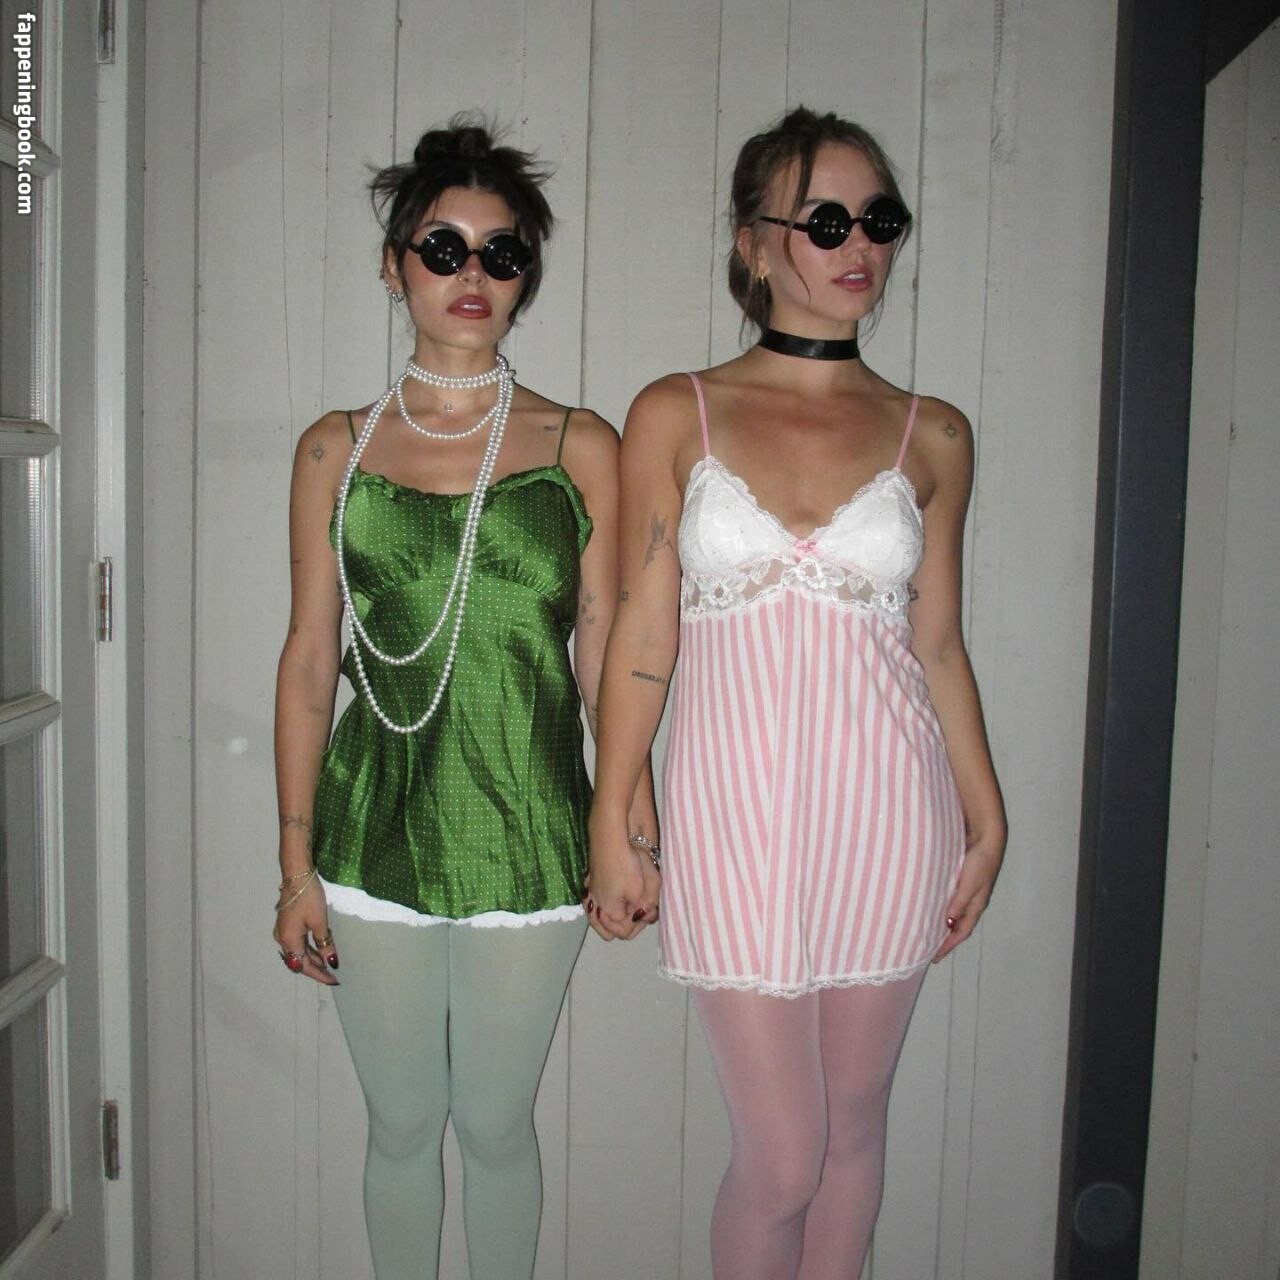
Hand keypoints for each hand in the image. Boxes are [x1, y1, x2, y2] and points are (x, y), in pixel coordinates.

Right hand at [272, 874, 339, 984]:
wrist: (297, 876)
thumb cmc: (308, 898)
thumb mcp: (320, 922)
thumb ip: (325, 943)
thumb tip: (332, 962)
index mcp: (289, 940)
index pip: (304, 965)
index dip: (319, 974)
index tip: (333, 980)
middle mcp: (282, 939)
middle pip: (299, 960)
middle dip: (316, 968)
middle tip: (333, 975)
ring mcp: (283, 932)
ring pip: (299, 952)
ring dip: (313, 958)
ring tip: (329, 964)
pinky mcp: (287, 925)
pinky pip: (298, 943)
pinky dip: (310, 948)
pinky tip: (321, 950)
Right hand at [584, 827, 659, 941]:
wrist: (609, 838)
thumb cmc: (626, 865)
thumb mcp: (641, 891)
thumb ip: (641, 910)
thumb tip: (641, 918)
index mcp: (608, 912)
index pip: (623, 932)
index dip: (638, 925)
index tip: (647, 912)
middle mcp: (595, 906)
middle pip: (608, 931)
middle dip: (625, 925)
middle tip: (639, 912)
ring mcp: (590, 894)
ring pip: (599, 919)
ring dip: (613, 918)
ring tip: (629, 907)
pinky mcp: (590, 882)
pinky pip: (595, 904)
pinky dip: (605, 905)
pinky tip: (615, 896)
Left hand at [934, 832, 1003, 961]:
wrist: (985, 835)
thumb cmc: (979, 860)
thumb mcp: (969, 884)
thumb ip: (959, 903)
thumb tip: (948, 925)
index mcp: (976, 904)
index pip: (961, 931)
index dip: (949, 945)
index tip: (934, 957)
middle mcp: (972, 900)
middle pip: (958, 925)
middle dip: (946, 939)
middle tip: (929, 949)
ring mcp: (967, 889)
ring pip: (953, 912)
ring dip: (942, 923)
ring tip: (927, 931)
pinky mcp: (960, 878)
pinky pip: (950, 899)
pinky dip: (941, 907)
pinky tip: (931, 906)